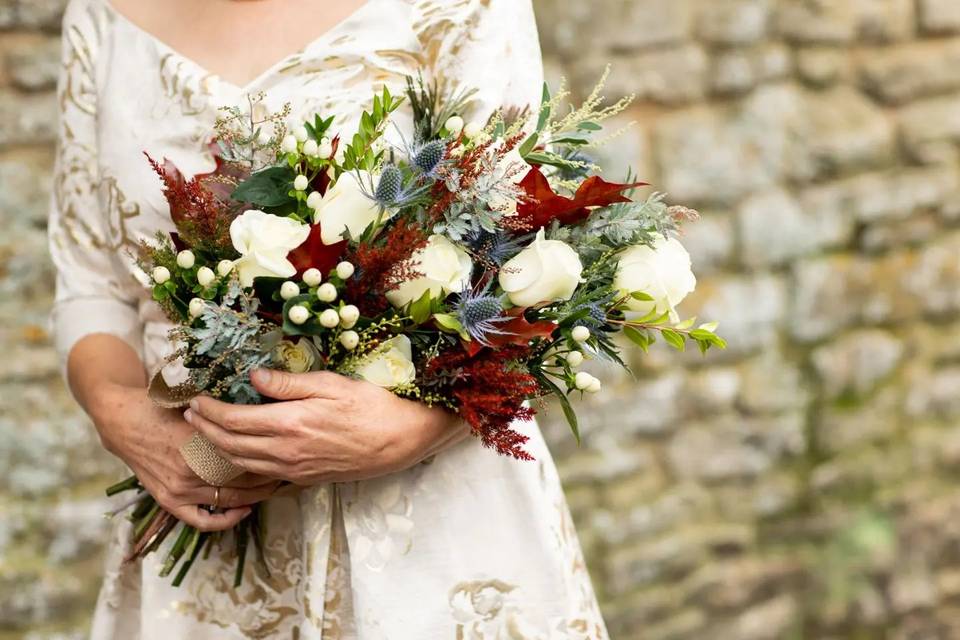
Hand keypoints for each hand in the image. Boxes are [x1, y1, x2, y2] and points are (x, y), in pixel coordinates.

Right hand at [91, 383, 281, 530]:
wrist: (124, 421)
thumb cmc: (163, 406)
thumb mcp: (196, 404)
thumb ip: (225, 416)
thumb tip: (262, 415)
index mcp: (202, 441)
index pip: (247, 455)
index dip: (269, 454)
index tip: (285, 449)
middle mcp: (192, 469)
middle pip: (243, 480)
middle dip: (269, 477)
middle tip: (286, 470)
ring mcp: (180, 489)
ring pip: (229, 500)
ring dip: (254, 496)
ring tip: (272, 487)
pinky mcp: (169, 501)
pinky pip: (202, 520)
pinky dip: (224, 520)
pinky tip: (243, 510)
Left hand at [184, 369, 469, 484]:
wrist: (400, 441)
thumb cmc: (370, 406)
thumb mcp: (331, 384)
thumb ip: (289, 383)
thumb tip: (253, 377)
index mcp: (289, 424)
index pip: (233, 420)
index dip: (208, 410)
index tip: (195, 398)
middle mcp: (285, 452)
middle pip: (230, 445)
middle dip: (204, 430)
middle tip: (190, 414)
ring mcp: (294, 469)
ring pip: (242, 464)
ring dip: (218, 449)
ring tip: (205, 433)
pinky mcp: (304, 478)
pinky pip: (262, 476)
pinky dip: (241, 466)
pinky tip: (238, 455)